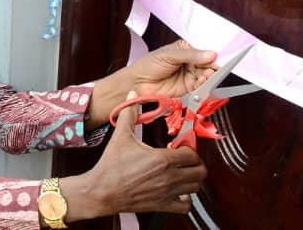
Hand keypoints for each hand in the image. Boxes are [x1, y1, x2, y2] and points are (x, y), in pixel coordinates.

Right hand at [60, 91, 207, 219]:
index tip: (180, 146)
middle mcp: (169, 177)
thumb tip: (132, 96)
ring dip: (192, 179)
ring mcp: (168, 192)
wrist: (102, 190)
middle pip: (200, 171)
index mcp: (162, 159)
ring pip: (196, 187)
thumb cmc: (111, 166)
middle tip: (185, 159)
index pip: (192, 154)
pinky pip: (186, 206)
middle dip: (195, 163)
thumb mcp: (121, 136)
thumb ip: (129, 114)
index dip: (188, 148)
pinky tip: (178, 191)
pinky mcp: (163, 205)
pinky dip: (187, 199)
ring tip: (182, 172)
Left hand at [129, 41, 216, 99]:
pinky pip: (202, 86)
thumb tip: (211, 54)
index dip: (213, 52)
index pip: (204, 49)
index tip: (221, 54)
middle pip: (208, 63)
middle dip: (214, 65)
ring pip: (207, 74)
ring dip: (210, 75)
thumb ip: (190, 55)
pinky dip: (205, 84)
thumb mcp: (169, 55)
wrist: (138, 83)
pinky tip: (202, 81)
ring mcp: (190, 75)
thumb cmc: (149, 65)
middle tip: (216, 66)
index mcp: (185, 49)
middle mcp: (190, 62)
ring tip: (206, 74)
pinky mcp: (189, 87)